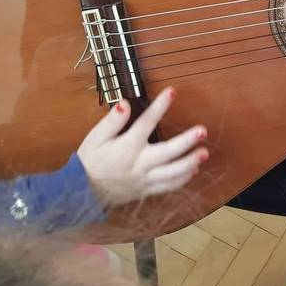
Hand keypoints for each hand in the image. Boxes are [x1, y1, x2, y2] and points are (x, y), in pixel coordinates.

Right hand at [77, 87, 207, 205]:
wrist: (81, 193)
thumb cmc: (89, 162)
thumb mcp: (94, 139)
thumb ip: (111, 122)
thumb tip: (125, 104)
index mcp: (127, 147)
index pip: (146, 122)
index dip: (160, 106)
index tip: (172, 92)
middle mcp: (139, 164)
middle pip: (167, 152)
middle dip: (186, 142)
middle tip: (202, 131)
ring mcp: (144, 179)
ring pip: (172, 173)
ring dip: (190, 163)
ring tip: (204, 153)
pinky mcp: (146, 190)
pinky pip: (167, 187)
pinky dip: (182, 180)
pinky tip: (193, 171)